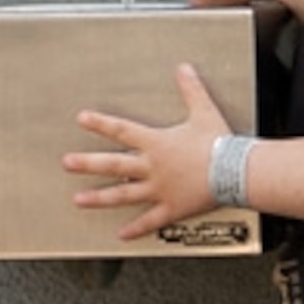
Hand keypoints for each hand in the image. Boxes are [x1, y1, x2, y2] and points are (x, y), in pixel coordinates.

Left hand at [66, 64, 230, 241]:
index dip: (101, 123)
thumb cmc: (220, 145)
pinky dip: (136, 228)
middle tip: (68, 163)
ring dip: (100, 197)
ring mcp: (160, 189)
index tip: (82, 119)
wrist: (235, 171)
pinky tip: (122, 235)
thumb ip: (191, 89)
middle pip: (113, 164)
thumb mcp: (204, 112)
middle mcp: (153, 167)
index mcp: (157, 143)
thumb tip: (184, 69)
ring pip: (123, 194)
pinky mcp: (172, 208)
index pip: (122, 130)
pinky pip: (150, 220)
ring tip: (80, 200)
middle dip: (87, 163)